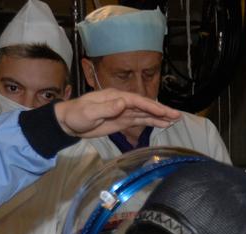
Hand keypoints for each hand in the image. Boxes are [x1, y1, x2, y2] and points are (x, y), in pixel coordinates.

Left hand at [54, 90, 179, 139]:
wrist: (68, 123)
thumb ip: (106, 108)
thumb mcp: (89, 112)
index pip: (137, 101)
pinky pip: (140, 121)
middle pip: (145, 106)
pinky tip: (162, 124)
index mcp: (115, 97)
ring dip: (159, 116)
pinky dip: (151, 122)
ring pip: (145, 113)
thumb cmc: (77, 115)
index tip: (163, 112)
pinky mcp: (122, 120)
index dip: (151, 106)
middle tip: (177, 115)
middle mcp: (122, 102)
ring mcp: (123, 111)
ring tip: (175, 120)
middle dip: (161, 110)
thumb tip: (123, 103)